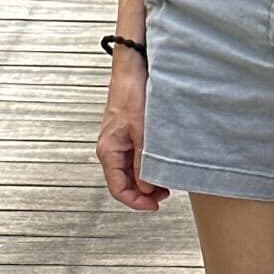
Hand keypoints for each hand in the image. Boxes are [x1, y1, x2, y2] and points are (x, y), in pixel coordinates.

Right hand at [95, 58, 170, 211]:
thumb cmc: (131, 94)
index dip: (136, 202)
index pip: (119, 189)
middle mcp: (111, 149)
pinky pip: (135, 157)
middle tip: (165, 193)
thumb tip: (146, 188)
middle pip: (125, 182)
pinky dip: (146, 165)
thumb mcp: (141, 131)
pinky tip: (159, 163)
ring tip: (164, 179)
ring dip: (146, 179)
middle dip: (144, 192)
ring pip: (131, 171)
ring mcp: (119, 141)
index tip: (154, 205)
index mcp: (108, 151)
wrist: (132, 68)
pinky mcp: (127, 133)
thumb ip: (143, 162)